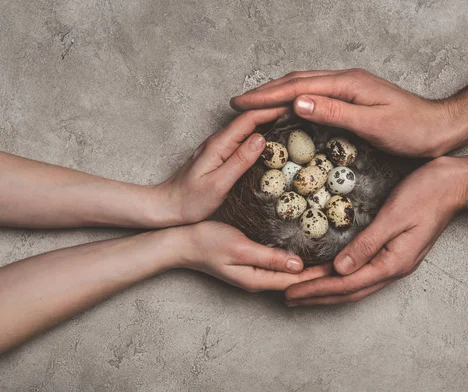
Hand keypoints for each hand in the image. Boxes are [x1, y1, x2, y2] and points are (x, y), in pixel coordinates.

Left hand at [155, 108, 286, 224]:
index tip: (295, 108)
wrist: (166, 207)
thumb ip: (239, 161)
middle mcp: (219, 140)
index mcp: (219, 144)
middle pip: (250, 118)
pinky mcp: (220, 156)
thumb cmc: (190, 200)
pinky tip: (271, 140)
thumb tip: (262, 138)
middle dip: (274, 111)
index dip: (273, 110)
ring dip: (269, 121)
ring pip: (248, 128)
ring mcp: (219, 147)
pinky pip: (244, 139)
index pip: (250, 118)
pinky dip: (260, 134)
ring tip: (291, 121)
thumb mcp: (218, 184)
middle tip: (299, 111)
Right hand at [177, 221, 331, 291]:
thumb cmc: (207, 242)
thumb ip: (268, 257)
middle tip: (345, 265)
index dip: (322, 276)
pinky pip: (281, 266)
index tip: (343, 269)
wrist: (181, 243)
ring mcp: (255, 273)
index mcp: (257, 279)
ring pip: (290, 275)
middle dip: (321, 274)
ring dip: (311, 269)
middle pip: (297, 281)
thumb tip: (297, 266)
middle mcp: (259, 280)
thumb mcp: (239, 247)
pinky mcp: (252, 263)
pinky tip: (305, 254)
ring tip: (333, 261)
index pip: (298, 282)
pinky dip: (297, 262)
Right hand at [230, 69, 467, 156]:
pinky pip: (317, 94)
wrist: (441, 128)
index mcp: (347, 84)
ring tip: (256, 103)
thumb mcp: (373, 123)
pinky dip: (296, 99)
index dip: (266, 95)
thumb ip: (335, 112)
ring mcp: (350, 87)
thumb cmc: (412, 130)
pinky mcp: (354, 97)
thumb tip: (298, 102)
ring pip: (305, 86)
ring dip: (278, 93)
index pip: (297, 87)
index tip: (240, 103)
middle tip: (238, 103)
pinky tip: (290, 107)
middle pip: (296, 81)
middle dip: (265, 91)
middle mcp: (346, 80)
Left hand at [284, 157, 467, 305]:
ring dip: (327, 290)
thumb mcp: (394, 217)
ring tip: (302, 291)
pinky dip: (341, 277)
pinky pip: (362, 272)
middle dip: (317, 296)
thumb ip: (367, 244)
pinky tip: (330, 273)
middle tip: (288, 298)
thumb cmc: (427, 194)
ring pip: (355, 285)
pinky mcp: (395, 252)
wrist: (456, 185)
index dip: (316, 289)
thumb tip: (340, 269)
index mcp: (393, 263)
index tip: (290, 293)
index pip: (346, 283)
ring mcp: (396, 262)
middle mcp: (394, 268)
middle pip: (349, 291)